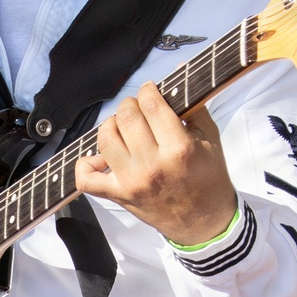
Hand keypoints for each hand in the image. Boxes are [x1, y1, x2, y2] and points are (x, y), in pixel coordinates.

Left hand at [75, 82, 237, 246]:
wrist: (204, 223)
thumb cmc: (209, 180)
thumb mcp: (211, 141)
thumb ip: (194, 108)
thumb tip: (180, 74)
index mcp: (179, 150)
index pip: (152, 106)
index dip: (148, 91)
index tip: (150, 91)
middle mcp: (152, 165)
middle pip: (126, 118)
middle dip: (131, 105)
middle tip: (139, 109)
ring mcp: (132, 182)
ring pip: (105, 139)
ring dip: (111, 126)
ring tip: (124, 129)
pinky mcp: (119, 195)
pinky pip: (87, 179)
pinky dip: (86, 165)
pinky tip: (101, 157)